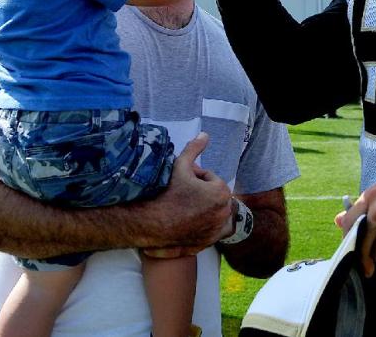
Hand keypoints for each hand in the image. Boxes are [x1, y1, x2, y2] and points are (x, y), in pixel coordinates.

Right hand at [140, 132, 232, 256]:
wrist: (150, 224)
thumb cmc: (166, 193)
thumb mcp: (180, 167)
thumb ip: (194, 149)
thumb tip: (205, 134)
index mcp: (221, 192)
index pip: (210, 178)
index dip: (195, 177)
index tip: (182, 181)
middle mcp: (224, 212)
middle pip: (212, 195)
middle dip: (201, 192)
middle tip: (181, 193)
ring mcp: (217, 229)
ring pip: (214, 211)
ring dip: (205, 208)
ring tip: (184, 207)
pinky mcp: (210, 242)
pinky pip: (212, 229)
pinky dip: (206, 225)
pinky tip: (190, 221)